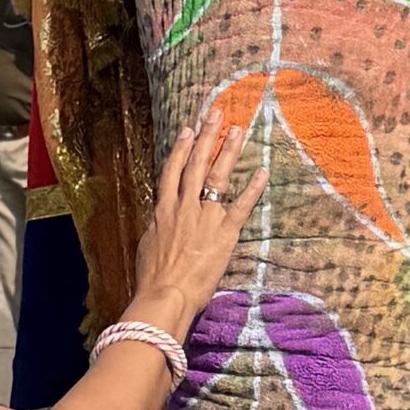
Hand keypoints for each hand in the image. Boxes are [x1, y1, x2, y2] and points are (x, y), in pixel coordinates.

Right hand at [128, 111, 263, 338]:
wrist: (164, 294)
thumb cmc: (152, 278)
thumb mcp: (147, 247)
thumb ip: (156, 229)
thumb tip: (160, 221)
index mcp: (162, 211)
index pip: (172, 171)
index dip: (181, 148)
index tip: (188, 130)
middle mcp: (183, 207)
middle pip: (195, 164)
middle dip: (206, 137)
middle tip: (216, 115)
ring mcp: (204, 217)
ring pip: (217, 176)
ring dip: (228, 151)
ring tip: (237, 130)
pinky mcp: (224, 233)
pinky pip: (241, 205)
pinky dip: (252, 188)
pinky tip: (262, 171)